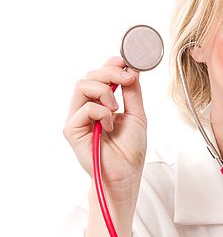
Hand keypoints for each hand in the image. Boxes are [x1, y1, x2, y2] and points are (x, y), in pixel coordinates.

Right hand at [63, 56, 146, 202]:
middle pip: (89, 76)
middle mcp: (86, 108)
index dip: (110, 65)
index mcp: (100, 103)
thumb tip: (132, 70)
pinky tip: (109, 126)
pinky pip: (85, 108)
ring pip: (82, 86)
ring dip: (105, 91)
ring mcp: (77, 118)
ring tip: (116, 109)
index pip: (98, 76)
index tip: (125, 62)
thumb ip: (132, 93)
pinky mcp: (71, 129)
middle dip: (110, 73)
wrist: (126, 174)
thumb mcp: (137, 115)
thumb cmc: (130, 150)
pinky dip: (102, 113)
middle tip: (127, 79)